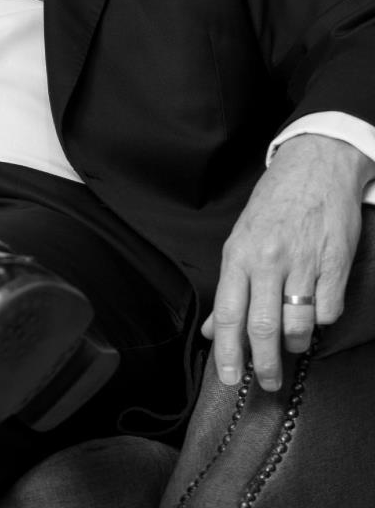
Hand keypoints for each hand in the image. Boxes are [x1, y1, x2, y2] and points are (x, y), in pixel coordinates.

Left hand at [202, 134, 372, 390]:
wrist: (315, 165)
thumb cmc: (274, 203)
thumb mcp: (241, 238)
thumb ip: (230, 287)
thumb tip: (213, 330)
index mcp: (239, 254)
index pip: (228, 313)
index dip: (228, 352)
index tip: (229, 378)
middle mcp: (268, 260)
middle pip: (263, 327)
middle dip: (265, 364)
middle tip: (268, 383)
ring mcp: (303, 262)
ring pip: (298, 325)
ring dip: (296, 345)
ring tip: (293, 345)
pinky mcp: (334, 263)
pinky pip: (328, 310)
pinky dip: (322, 320)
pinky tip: (316, 312)